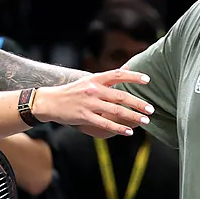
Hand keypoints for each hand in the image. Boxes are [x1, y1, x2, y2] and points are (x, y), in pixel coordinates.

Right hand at [30, 69, 153, 137]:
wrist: (49, 102)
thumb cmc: (71, 92)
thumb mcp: (88, 80)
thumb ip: (109, 77)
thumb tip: (128, 67)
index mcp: (95, 79)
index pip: (117, 74)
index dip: (133, 76)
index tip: (147, 80)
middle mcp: (93, 90)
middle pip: (120, 96)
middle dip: (138, 103)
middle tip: (151, 109)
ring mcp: (89, 104)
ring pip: (115, 111)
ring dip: (132, 116)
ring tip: (145, 121)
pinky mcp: (84, 117)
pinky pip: (105, 123)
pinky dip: (118, 128)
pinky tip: (129, 132)